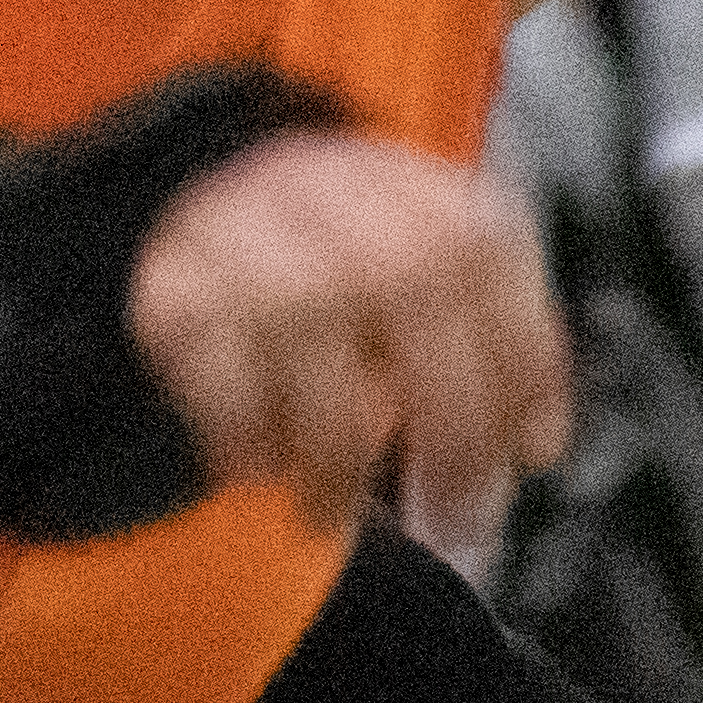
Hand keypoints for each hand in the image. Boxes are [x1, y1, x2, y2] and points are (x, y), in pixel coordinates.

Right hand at [127, 130, 567, 558]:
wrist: (182, 218)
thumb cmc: (336, 282)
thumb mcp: (427, 290)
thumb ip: (489, 352)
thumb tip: (531, 448)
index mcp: (410, 186)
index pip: (482, 249)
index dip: (523, 361)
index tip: (528, 455)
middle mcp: (326, 189)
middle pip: (406, 278)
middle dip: (448, 418)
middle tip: (453, 515)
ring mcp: (239, 227)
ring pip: (304, 319)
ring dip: (335, 450)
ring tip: (335, 512)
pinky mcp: (171, 286)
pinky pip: (213, 362)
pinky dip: (246, 433)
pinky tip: (262, 468)